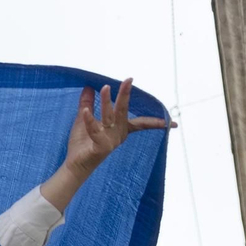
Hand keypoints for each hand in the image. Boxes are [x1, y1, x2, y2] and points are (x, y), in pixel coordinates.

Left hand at [40, 80, 174, 211]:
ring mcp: (110, 140)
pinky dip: (90, 120)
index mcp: (120, 129)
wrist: (75, 166)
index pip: (140, 123)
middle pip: (123, 111)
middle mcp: (118, 134)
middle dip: (126, 95)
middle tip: (129, 80)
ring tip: (105, 87)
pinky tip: (86, 110)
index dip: (154, 121)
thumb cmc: (82, 144)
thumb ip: (87, 104)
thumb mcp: (84, 121)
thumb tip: (88, 86)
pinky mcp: (100, 146)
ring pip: (109, 117)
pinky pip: (95, 130)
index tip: (170, 121)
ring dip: (106, 101)